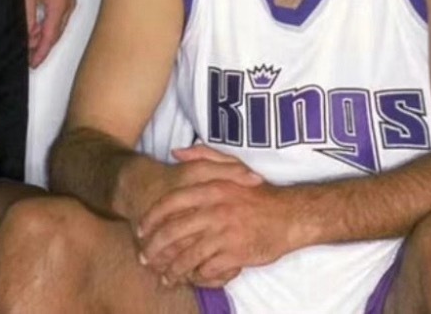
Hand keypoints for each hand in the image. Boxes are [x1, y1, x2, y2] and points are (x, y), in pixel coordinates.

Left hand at [21, 0, 74, 66]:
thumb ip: (29, 14)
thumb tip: (30, 34)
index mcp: (60, 4)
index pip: (50, 37)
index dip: (41, 52)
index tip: (33, 63)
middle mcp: (69, 3)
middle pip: (56, 32)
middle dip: (43, 47)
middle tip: (31, 58)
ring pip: (59, 24)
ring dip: (46, 35)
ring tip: (32, 44)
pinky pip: (60, 14)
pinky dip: (50, 23)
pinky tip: (40, 24)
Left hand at [137, 157, 293, 288]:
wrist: (289, 215)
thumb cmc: (257, 192)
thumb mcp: (232, 165)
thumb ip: (202, 156)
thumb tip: (175, 153)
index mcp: (211, 188)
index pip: (171, 203)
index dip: (152, 218)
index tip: (141, 230)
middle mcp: (215, 210)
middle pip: (174, 232)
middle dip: (155, 248)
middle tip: (145, 258)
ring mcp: (225, 233)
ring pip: (188, 254)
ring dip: (172, 268)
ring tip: (164, 276)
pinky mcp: (236, 254)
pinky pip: (208, 268)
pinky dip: (197, 275)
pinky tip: (190, 278)